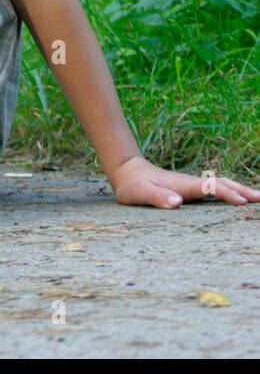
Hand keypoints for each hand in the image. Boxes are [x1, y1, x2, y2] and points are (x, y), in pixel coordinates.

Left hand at [108, 155, 259, 208]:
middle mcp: (192, 183)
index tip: (243, 202)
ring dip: (240, 190)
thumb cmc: (133, 185)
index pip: (210, 188)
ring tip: (258, 198)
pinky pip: (216, 189)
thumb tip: (177, 203)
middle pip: (222, 184)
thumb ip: (157, 197)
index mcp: (183, 185)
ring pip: (221, 185)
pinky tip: (237, 198)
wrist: (127, 171)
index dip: (227, 194)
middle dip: (243, 191)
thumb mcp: (140, 193)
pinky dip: (230, 192)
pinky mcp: (190, 188)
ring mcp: (192, 185)